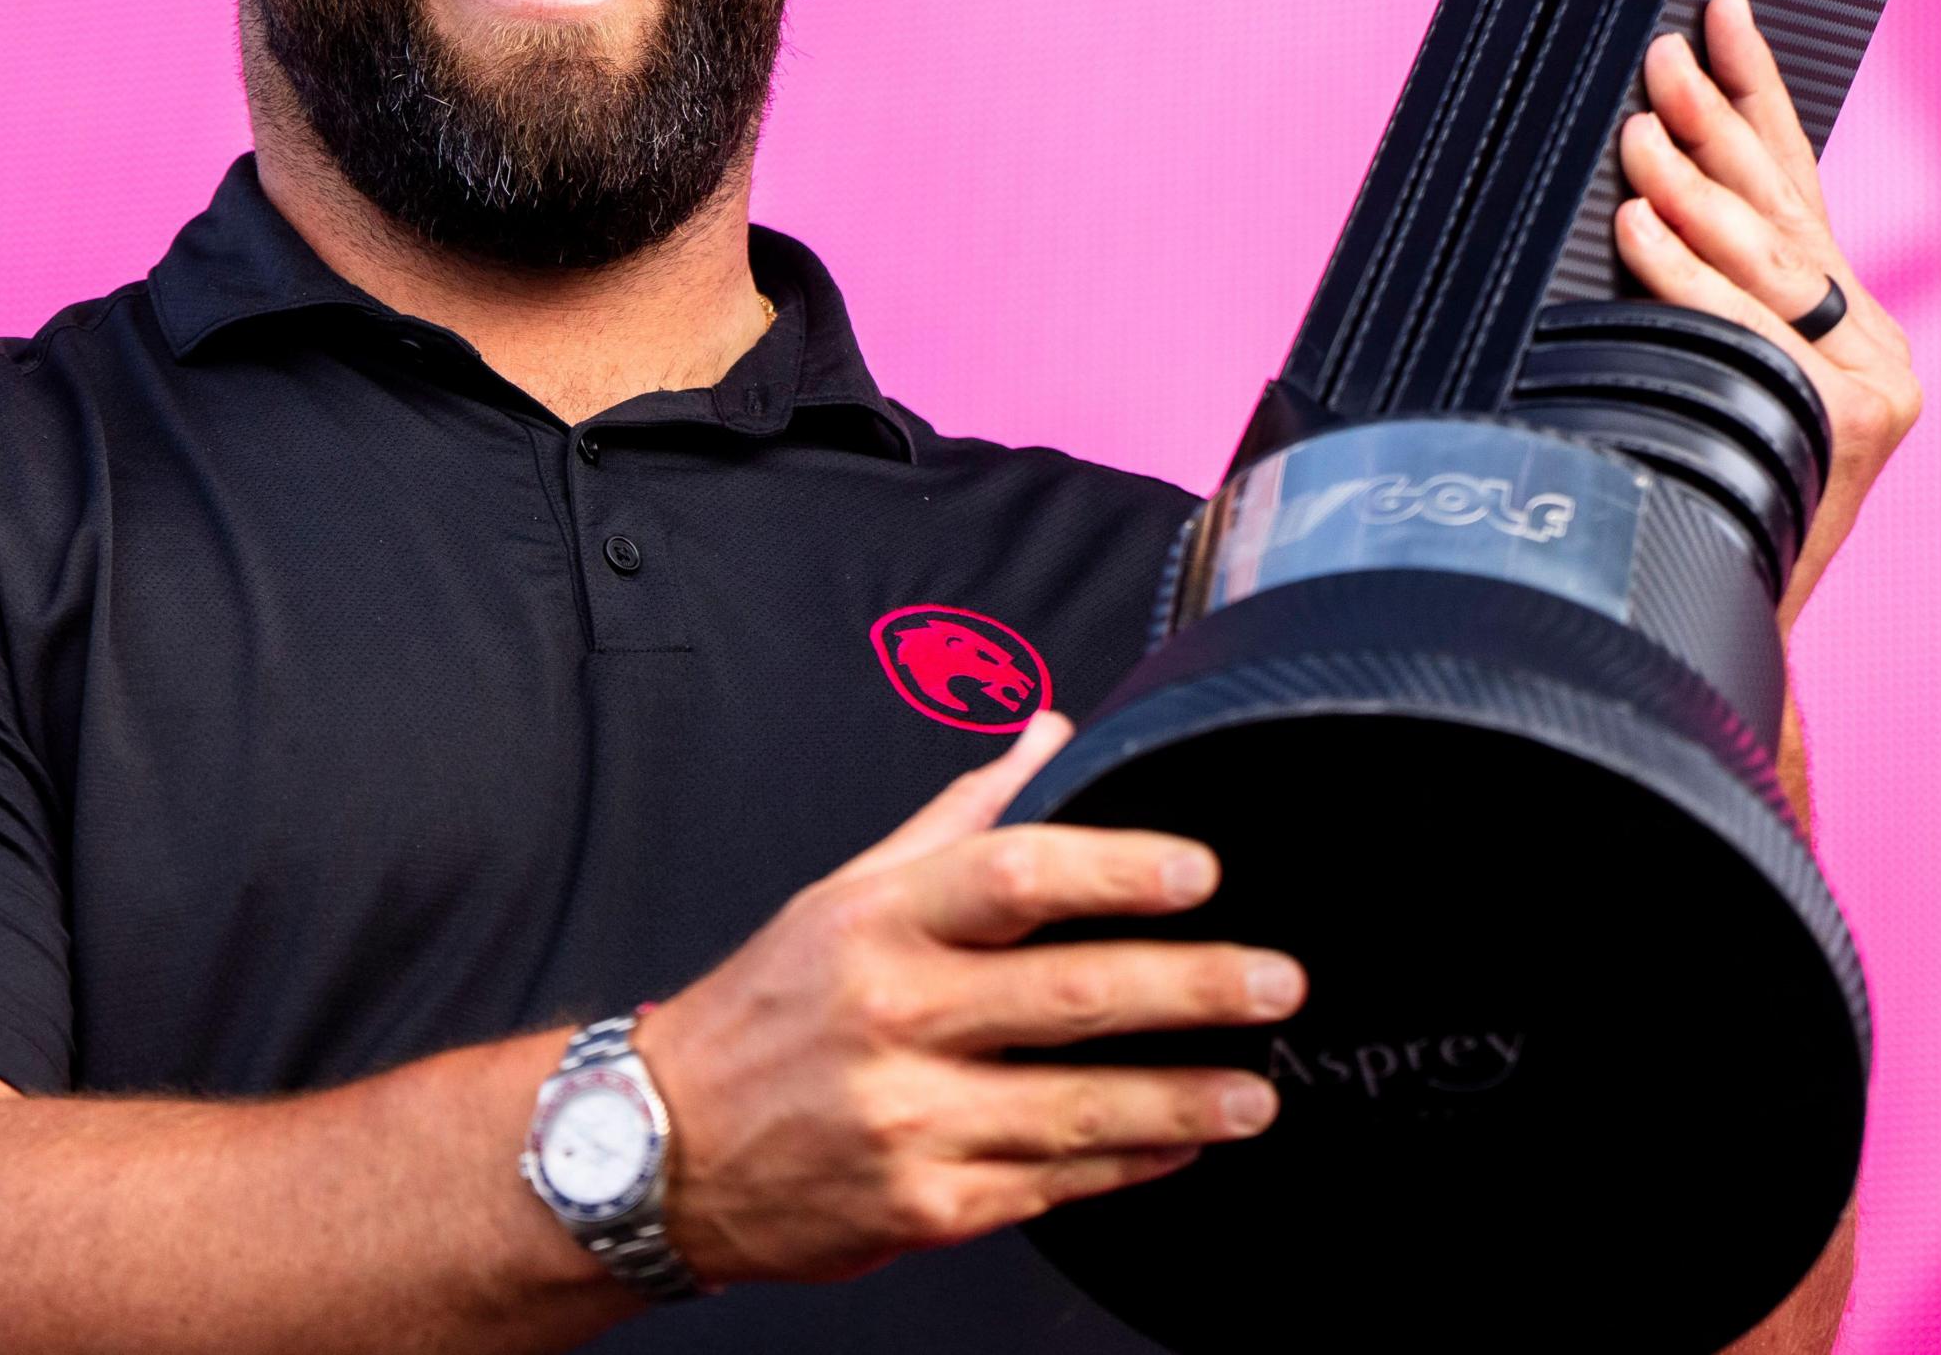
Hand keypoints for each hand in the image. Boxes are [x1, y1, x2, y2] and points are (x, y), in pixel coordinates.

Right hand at [631, 714, 1305, 1285]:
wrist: (662, 1151)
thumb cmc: (767, 1010)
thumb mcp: (844, 895)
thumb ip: (960, 819)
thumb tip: (1051, 732)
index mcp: (877, 922)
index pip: (1009, 876)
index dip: (1114, 868)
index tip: (1199, 870)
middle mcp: (892, 1016)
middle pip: (1070, 995)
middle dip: (1194, 989)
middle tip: (1278, 982)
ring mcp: (908, 1119)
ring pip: (1077, 1108)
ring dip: (1185, 1098)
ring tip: (1258, 1089)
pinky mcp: (924, 1206)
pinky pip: (1053, 1184)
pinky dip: (1130, 1163)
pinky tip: (1182, 1143)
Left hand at [1614, 0, 1923, 627]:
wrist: (1714, 627)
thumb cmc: (1700, 506)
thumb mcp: (1703, 391)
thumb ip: (1692, 307)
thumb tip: (1619, 197)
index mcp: (1846, 330)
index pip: (1798, 185)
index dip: (1759, 94)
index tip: (1724, 12)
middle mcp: (1874, 348)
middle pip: (1784, 209)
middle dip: (1719, 121)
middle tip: (1664, 48)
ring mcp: (1872, 386)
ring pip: (1766, 262)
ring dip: (1694, 186)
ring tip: (1639, 126)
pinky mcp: (1852, 423)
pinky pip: (1744, 328)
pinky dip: (1685, 275)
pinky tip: (1635, 225)